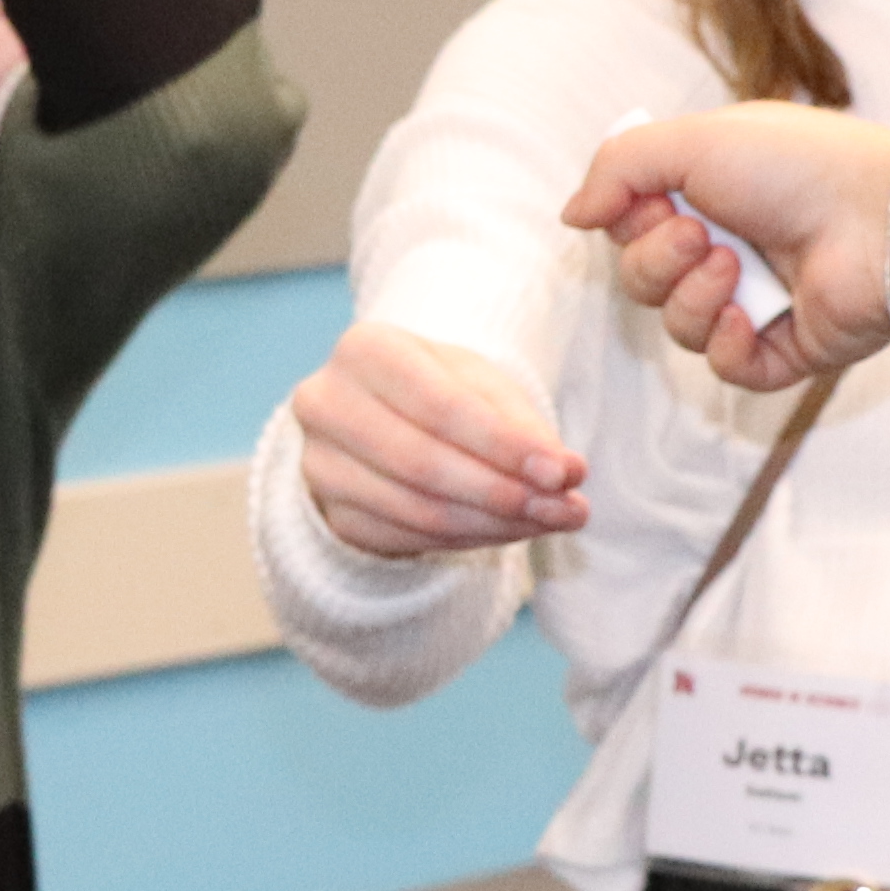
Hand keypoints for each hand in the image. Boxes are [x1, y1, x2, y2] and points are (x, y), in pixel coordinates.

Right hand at [291, 324, 588, 560]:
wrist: (386, 418)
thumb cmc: (441, 392)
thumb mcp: (483, 387)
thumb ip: (524, 427)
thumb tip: (570, 473)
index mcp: (365, 349)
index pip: (439, 404)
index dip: (503, 444)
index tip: (564, 473)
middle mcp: (325, 404)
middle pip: (422, 462)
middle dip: (502, 492)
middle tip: (564, 510)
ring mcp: (320, 464)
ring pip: (416, 509)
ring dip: (494, 524)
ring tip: (551, 522)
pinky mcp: (332, 515)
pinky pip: (407, 539)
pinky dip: (469, 541)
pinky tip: (511, 533)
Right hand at [562, 106, 889, 397]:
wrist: (881, 221)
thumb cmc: (796, 167)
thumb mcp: (692, 141)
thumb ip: (617, 167)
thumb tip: (572, 215)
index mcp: (711, 192)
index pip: (632, 224)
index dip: (629, 221)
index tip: (654, 202)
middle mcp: (730, 244)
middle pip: (642, 279)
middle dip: (656, 262)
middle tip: (701, 234)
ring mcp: (757, 300)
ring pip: (678, 326)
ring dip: (693, 298)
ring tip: (737, 268)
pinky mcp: (784, 350)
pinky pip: (725, 368)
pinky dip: (726, 345)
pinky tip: (749, 318)